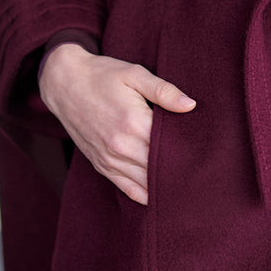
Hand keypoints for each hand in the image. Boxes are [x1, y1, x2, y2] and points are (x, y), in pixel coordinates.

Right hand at [39, 40, 196, 204]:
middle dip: (180, 170)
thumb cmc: (102, 75)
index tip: (206, 151)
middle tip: (202, 172)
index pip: (170, 146)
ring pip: (144, 183)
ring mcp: (109, 158)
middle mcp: (120, 145)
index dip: (189, 150)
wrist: (64, 82)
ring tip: (187, 187)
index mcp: (133, 122)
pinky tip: (160, 196)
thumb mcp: (134, 74)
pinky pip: (125, 188)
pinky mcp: (100, 164)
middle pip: (159, 168)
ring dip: (164, 185)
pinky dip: (143, 194)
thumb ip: (164, 91)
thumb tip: (191, 106)